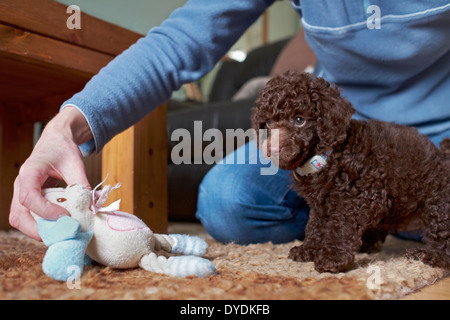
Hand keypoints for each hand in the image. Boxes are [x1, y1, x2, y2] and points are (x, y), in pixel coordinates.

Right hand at [9, 107, 92, 239]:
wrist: (56, 141)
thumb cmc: (63, 150)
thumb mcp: (75, 163)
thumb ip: (82, 184)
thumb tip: (93, 206)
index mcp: (29, 172)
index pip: (29, 197)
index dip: (45, 211)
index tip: (65, 217)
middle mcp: (20, 184)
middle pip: (18, 215)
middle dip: (37, 230)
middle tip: (61, 236)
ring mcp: (20, 193)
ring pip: (20, 219)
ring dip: (38, 231)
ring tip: (61, 234)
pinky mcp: (27, 199)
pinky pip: (28, 217)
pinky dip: (41, 226)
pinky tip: (59, 228)